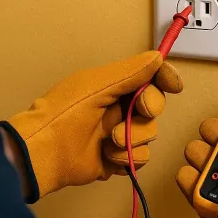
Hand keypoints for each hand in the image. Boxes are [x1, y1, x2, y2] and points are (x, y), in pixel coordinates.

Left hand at [1, 51, 182, 201]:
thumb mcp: (96, 85)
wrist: (44, 152)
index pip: (149, 78)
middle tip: (139, 110)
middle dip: (148, 108)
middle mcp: (118, 109)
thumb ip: (130, 72)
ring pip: (150, 133)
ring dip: (133, 137)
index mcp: (113, 86)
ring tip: (108, 141)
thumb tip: (158, 57)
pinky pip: (140, 157)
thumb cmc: (64, 112)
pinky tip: (108, 157)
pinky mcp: (118, 159)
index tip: (173, 85)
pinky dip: (127, 158)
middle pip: (154, 106)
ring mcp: (119, 135)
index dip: (164, 79)